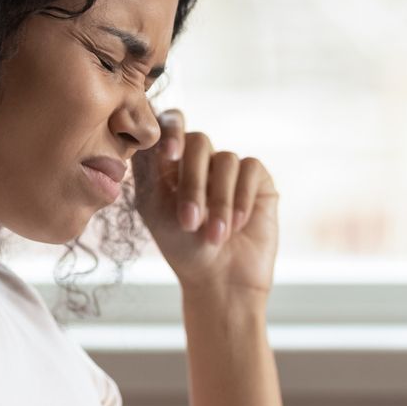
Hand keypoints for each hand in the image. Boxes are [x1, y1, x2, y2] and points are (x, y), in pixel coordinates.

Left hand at [129, 107, 278, 297]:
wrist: (220, 281)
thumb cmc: (182, 248)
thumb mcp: (155, 208)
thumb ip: (148, 168)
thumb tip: (149, 132)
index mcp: (171, 162)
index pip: (169, 124)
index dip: (170, 130)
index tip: (169, 154)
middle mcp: (201, 159)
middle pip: (198, 141)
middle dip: (192, 183)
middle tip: (189, 221)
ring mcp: (230, 168)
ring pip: (226, 159)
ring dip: (217, 201)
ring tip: (214, 236)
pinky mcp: (257, 180)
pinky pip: (250, 168)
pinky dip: (240, 199)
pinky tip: (236, 225)